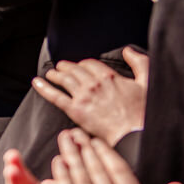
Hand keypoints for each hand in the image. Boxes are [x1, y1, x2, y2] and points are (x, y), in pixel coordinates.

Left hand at [32, 48, 147, 145]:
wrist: (135, 133)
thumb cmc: (143, 112)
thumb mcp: (147, 82)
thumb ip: (139, 63)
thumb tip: (128, 51)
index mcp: (109, 76)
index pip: (89, 64)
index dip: (82, 64)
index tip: (80, 66)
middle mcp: (93, 84)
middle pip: (74, 70)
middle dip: (66, 67)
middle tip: (60, 67)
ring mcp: (83, 96)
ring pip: (63, 79)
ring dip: (55, 74)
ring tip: (50, 74)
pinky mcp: (75, 110)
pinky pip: (55, 96)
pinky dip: (44, 87)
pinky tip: (36, 82)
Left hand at [53, 127, 181, 183]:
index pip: (119, 173)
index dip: (105, 154)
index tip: (95, 142)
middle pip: (96, 173)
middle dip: (84, 151)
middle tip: (73, 135)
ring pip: (80, 182)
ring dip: (71, 160)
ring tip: (64, 144)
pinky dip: (61, 181)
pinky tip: (57, 167)